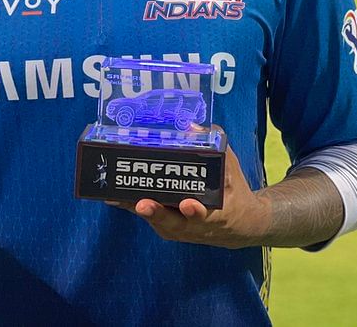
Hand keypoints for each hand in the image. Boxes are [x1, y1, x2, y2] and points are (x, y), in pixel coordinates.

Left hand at [114, 144, 268, 248]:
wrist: (240, 225)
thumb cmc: (233, 191)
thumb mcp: (230, 166)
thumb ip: (215, 146)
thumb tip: (192, 126)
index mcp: (218, 214)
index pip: (205, 215)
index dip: (194, 211)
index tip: (187, 203)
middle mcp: (197, 227)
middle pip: (174, 223)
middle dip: (157, 213)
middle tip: (142, 204)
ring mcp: (181, 230)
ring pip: (157, 222)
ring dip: (137, 209)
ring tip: (116, 196)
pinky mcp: (168, 229)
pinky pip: (151, 218)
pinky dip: (134, 207)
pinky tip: (116, 196)